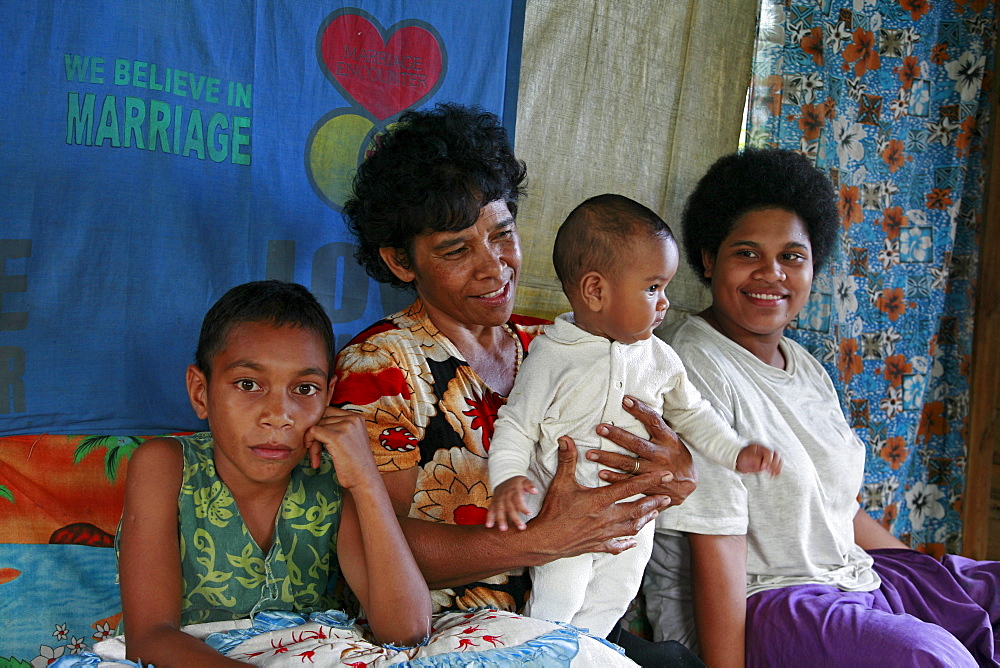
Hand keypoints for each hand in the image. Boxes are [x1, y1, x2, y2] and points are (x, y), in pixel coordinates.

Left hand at [305, 406, 376, 489]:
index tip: (319, 442)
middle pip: (321, 418)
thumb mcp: (351, 439)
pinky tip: (315, 460)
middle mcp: (353, 418)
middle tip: (315, 453)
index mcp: (357, 417)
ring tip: (317, 460)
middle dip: (315, 435)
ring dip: (313, 444)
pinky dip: (310, 446)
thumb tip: (315, 422)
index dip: (320, 426)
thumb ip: (339, 427)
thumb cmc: (356, 464)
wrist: (365, 480)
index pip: (328, 412)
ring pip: (316, 427)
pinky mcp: (336, 437)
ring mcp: (345, 426)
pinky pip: (313, 432)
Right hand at [486, 476, 536, 530]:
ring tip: (503, 529)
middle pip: (510, 507)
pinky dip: (489, 518)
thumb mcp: (525, 480)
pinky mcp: (494, 502)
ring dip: (501, 519)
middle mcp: (505, 496)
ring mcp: (498, 500)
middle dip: (515, 518)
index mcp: (514, 490)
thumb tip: (535, 491)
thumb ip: (530, 485)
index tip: (529, 513)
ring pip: (499, 510)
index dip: (523, 507)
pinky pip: (490, 510)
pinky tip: (489, 526)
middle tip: (521, 527)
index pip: (518, 499)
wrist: (503, 478)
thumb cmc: (516, 482)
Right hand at [525, 438, 671, 561]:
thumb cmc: (552, 511)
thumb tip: (566, 438)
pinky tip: (633, 542)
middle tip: (668, 497)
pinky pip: (616, 545)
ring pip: (631, 527)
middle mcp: (606, 518)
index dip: (650, 480)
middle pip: (637, 509)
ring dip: (645, 519)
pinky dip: (626, 543)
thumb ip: (567, 460)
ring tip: (656, 514)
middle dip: (654, 502)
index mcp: (600, 500)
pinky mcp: (597, 545)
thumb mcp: (560, 483)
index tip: (666, 475)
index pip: (631, 487)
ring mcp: (603, 533)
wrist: (544, 541)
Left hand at [587, 395, 696, 504]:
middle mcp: (661, 454)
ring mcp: (655, 471)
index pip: (653, 421)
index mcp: (668, 439)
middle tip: (600, 428)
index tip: (625, 400)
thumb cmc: (676, 456)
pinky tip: (601, 473)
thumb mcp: (671, 439)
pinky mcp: (649, 485)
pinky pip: (629, 481)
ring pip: (629, 463)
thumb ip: (655, 428)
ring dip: (608, 458)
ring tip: (591, 454)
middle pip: (637, 444)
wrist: (689, 484)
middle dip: (617, 436)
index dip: (640, 410)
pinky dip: (614, 478)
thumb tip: (634, 408)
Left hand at [736, 443, 781, 475]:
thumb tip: (761, 464)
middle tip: (769, 470)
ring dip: (778, 467)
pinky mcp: (769, 464)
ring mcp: (769, 458)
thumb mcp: (746, 456)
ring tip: (773, 473)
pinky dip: (777, 471)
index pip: (769, 452)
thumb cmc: (742, 456)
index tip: (762, 467)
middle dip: (774, 463)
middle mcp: (766, 452)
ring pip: (779, 460)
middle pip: (777, 455)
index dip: (768, 460)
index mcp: (761, 447)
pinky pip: (777, 466)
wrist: (739, 461)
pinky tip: (773, 475)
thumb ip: (754, 459)